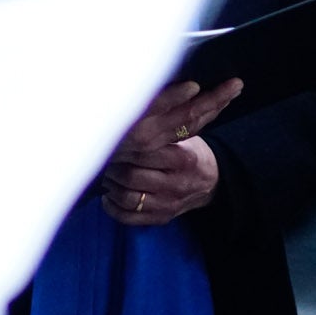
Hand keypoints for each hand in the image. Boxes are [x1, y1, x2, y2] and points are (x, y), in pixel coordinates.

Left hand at [98, 78, 240, 225]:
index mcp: (184, 158)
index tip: (110, 136)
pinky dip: (114, 208)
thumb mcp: (187, 131)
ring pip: (127, 197)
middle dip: (113, 164)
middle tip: (104, 153)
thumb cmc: (191, 149)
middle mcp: (176, 183)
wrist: (211, 182)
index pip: (144, 152)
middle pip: (131, 175)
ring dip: (111, 184)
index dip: (123, 144)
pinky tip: (109, 195)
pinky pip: (129, 217)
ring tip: (106, 172)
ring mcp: (168, 204)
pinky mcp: (160, 218)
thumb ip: (169, 117)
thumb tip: (146, 96)